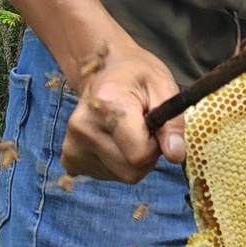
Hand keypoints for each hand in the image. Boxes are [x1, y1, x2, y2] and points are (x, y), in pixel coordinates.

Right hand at [60, 37, 185, 183]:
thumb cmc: (137, 74)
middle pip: (130, 170)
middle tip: (144, 129)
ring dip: (132, 159)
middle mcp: (83, 127)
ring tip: (128, 132)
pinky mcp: (69, 158)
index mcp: (108, 104)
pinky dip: (117, 163)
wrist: (102, 70)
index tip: (154, 127)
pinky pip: (105, 175)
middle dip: (146, 155)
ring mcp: (72, 145)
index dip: (156, 145)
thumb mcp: (163, 86)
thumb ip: (173, 121)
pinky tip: (114, 140)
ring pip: (120, 175)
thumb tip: (175, 155)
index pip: (139, 154)